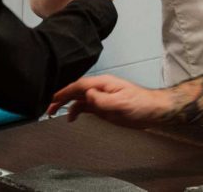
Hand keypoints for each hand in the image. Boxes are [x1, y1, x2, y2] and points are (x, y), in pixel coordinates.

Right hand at [48, 75, 172, 127]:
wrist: (153, 111)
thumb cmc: (141, 104)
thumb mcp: (122, 103)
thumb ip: (103, 100)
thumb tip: (87, 95)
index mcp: (104, 84)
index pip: (80, 86)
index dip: (65, 91)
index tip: (54, 98)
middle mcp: (101, 89)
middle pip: (76, 91)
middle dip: (61, 97)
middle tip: (49, 107)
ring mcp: (102, 97)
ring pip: (79, 99)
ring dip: (67, 104)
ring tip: (54, 112)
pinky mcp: (104, 107)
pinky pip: (86, 106)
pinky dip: (76, 110)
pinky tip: (71, 117)